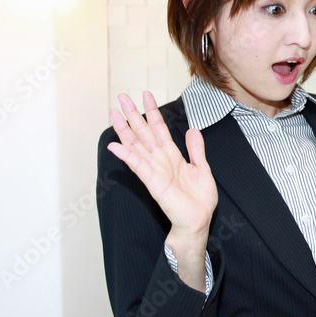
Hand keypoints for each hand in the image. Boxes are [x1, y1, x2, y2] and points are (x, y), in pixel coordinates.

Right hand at [107, 92, 216, 289]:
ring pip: (136, 145)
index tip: (146, 95)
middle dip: (133, 115)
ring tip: (113, 113)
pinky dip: (126, 155)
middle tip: (122, 97)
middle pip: (143, 133)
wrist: (198, 220)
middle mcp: (160, 160)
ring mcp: (154, 170)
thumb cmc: (199, 200)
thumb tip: (192, 129)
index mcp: (172, 156)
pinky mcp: (153, 182)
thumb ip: (195, 149)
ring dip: (124, 130)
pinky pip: (137, 166)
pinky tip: (115, 145)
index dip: (152, 112)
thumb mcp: (202, 168)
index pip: (159, 129)